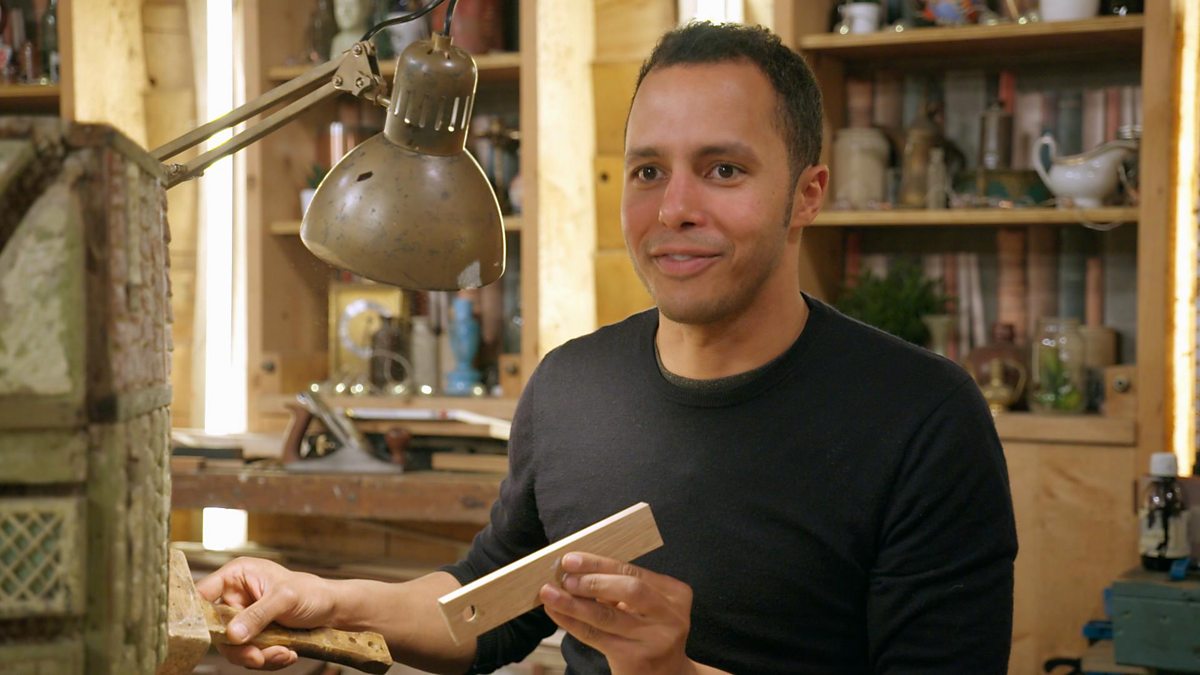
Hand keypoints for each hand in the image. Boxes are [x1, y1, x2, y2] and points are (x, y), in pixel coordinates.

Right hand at [195, 557, 337, 670]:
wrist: (330, 609)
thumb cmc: (310, 592)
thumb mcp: (285, 598)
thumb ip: (258, 614)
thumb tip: (233, 633)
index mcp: (238, 575)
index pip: (204, 592)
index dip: (199, 613)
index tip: (207, 634)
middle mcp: (236, 597)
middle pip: (217, 629)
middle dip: (239, 647)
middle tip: (258, 656)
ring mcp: (243, 618)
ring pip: (233, 647)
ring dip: (257, 656)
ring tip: (283, 653)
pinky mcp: (253, 635)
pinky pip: (249, 654)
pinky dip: (267, 659)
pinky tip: (287, 653)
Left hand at [539, 552, 696, 674]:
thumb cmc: (649, 634)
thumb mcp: (646, 607)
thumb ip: (620, 588)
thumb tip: (575, 570)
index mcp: (675, 593)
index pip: (633, 571)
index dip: (599, 563)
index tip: (571, 559)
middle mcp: (670, 615)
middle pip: (629, 589)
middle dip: (593, 580)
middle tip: (564, 577)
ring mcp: (656, 639)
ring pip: (607, 616)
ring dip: (574, 603)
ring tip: (550, 594)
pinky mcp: (637, 660)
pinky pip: (596, 637)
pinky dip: (572, 623)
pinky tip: (556, 613)